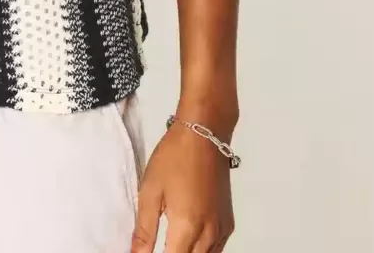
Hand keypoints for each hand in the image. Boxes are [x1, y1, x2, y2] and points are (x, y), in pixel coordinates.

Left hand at [130, 120, 235, 251]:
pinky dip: (201, 252)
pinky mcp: (228, 223)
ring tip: (169, 243)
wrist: (204, 134)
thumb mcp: (150, 190)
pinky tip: (187, 244)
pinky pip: (216, 251)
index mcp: (187, 226)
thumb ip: (144, 229)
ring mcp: (222, 230)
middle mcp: (209, 234)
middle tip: (156, 246)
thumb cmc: (173, 157)